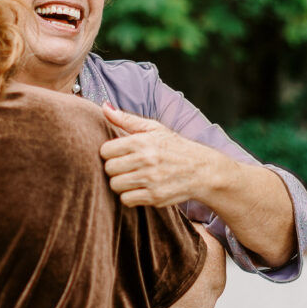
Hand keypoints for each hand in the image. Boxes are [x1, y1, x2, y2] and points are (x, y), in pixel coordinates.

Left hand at [100, 104, 220, 207]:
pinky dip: (130, 196)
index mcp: (142, 141)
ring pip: (115, 185)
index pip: (105, 150)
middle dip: (114, 169)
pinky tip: (139, 189)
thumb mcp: (154, 128)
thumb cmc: (174, 147)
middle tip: (125, 168)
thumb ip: (126, 119)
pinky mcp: (155, 196)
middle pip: (109, 169)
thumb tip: (104, 107)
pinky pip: (126, 200)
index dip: (109, 153)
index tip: (118, 154)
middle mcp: (146, 159)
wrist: (202, 170)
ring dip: (121, 183)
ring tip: (132, 178)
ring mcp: (150, 179)